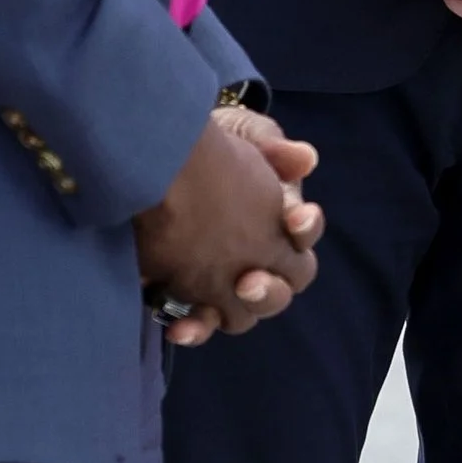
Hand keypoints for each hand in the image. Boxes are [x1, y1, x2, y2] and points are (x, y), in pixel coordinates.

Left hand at [134, 102, 321, 343]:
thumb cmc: (209, 145)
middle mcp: (259, 256)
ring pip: (244, 313)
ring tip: (213, 307)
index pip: (306, 231)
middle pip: (283, 287)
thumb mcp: (240, 133)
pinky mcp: (188, 292)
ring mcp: (224, 278)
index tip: (294, 218)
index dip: (305, 226)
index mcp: (280, 221)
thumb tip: (305, 158)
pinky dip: (193, 329)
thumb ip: (271, 144)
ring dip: (238, 313)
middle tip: (248, 281)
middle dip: (271, 288)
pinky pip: (199, 322)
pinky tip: (177, 328)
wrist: (155, 157)